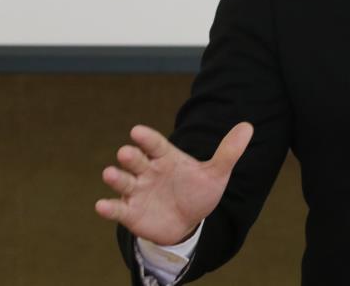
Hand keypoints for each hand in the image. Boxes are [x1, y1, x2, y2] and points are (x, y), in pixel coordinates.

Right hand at [94, 122, 253, 245]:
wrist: (188, 222)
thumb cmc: (198, 191)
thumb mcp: (216, 173)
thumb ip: (229, 152)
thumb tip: (248, 126)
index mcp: (166, 157)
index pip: (155, 144)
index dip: (146, 138)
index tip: (137, 130)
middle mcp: (148, 171)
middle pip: (136, 160)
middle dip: (130, 156)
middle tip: (126, 153)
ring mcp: (137, 191)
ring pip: (123, 181)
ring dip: (116, 178)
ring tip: (110, 173)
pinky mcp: (130, 212)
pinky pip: (117, 209)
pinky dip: (108, 208)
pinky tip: (102, 206)